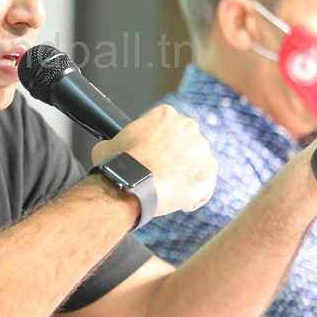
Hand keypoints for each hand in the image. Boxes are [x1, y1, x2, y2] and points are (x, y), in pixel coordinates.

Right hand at [91, 104, 217, 215]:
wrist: (132, 186)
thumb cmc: (120, 166)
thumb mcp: (108, 145)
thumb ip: (118, 141)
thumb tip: (110, 147)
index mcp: (165, 115)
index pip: (167, 126)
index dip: (158, 142)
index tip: (151, 155)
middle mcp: (188, 127)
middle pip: (185, 143)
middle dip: (175, 157)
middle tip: (160, 173)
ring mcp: (202, 150)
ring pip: (195, 164)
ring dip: (184, 176)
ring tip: (166, 190)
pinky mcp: (209, 173)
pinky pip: (204, 186)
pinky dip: (193, 195)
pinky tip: (177, 201)